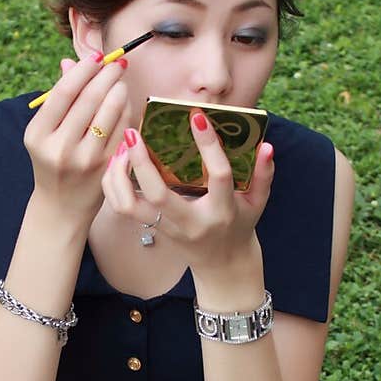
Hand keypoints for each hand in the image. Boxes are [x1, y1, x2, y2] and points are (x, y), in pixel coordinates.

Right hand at [23, 54, 131, 224]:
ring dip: (119, 90)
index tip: (96, 57)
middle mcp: (60, 148)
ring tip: (120, 80)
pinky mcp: (106, 168)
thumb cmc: (52, 160)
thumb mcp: (45, 132)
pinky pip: (121, 130)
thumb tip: (71, 61)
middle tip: (117, 62)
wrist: (60, 207)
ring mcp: (85, 160)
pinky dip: (125, 111)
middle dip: (107, 75)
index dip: (84, 70)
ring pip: (109, 113)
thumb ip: (59, 98)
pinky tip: (124, 102)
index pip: (64, 92)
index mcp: (38, 135)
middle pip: (89, 99)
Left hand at [102, 109, 274, 271]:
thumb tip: (266, 146)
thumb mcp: (258, 203)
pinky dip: (114, 185)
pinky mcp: (152, 228)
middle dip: (141, 163)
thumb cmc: (240, 225)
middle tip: (134, 133)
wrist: (222, 264)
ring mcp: (167, 228)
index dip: (208, 146)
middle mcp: (190, 222)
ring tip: (122, 147)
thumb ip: (264, 174)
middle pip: (158, 195)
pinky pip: (122, 209)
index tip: (197, 116)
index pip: (218, 177)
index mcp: (221, 211)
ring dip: (119, 176)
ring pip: (130, 206)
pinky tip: (117, 162)